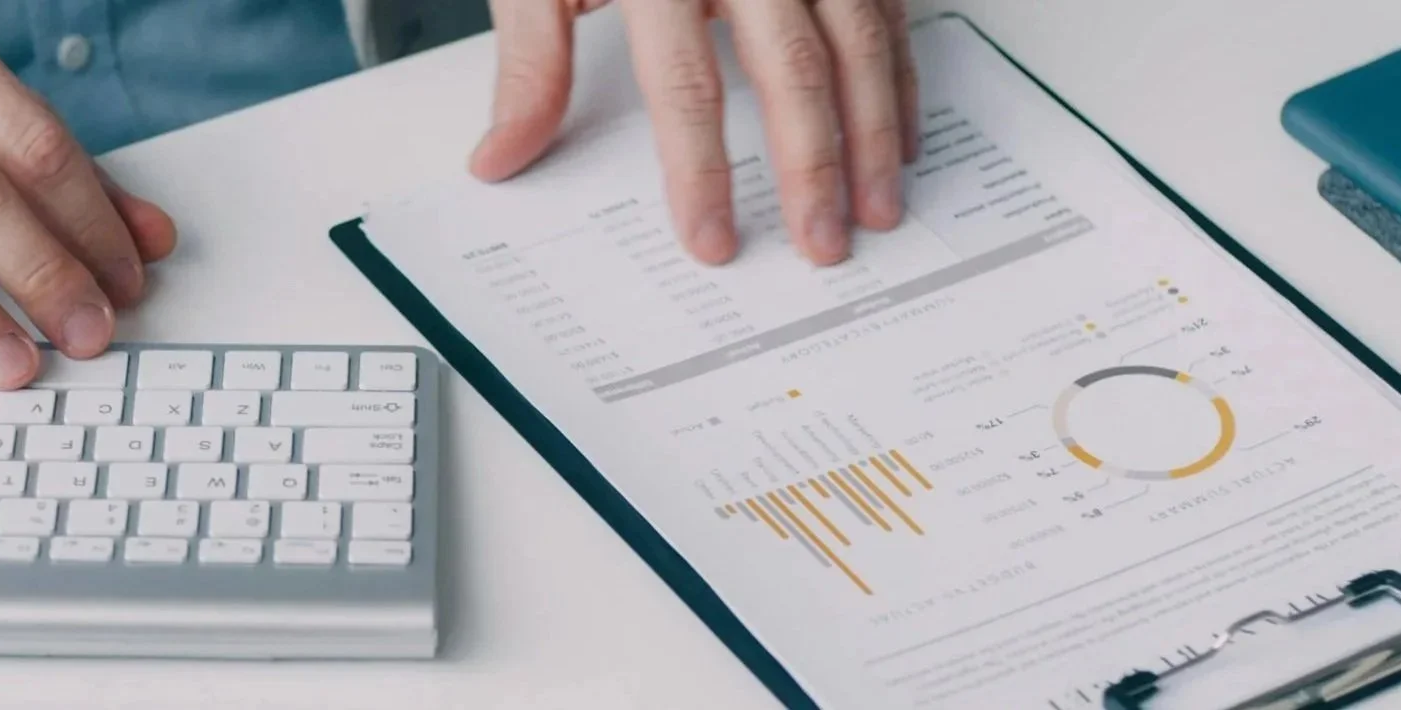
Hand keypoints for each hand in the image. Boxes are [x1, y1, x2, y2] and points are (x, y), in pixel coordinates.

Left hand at [470, 0, 916, 264]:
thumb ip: (532, 61)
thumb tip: (500, 158)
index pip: (685, 83)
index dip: (700, 169)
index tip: (711, 241)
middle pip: (791, 68)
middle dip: (813, 167)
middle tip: (822, 246)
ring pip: (860, 40)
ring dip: (873, 132)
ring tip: (877, 209)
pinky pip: (888, 11)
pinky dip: (900, 78)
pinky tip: (897, 139)